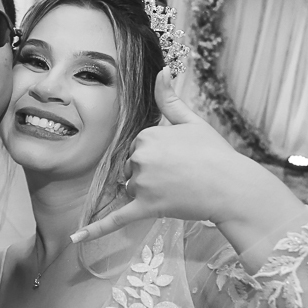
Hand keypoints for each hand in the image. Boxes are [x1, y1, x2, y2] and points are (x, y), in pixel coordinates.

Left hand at [71, 69, 300, 244]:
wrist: (232, 187)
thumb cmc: (215, 154)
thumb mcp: (192, 121)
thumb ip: (170, 99)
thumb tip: (162, 71)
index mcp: (147, 135)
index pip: (138, 147)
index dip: (158, 154)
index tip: (179, 157)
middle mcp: (141, 158)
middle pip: (131, 168)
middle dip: (150, 174)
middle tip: (181, 175)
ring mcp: (142, 184)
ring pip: (131, 189)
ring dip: (147, 193)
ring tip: (178, 190)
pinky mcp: (146, 208)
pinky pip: (115, 219)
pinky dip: (95, 229)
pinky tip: (75, 237)